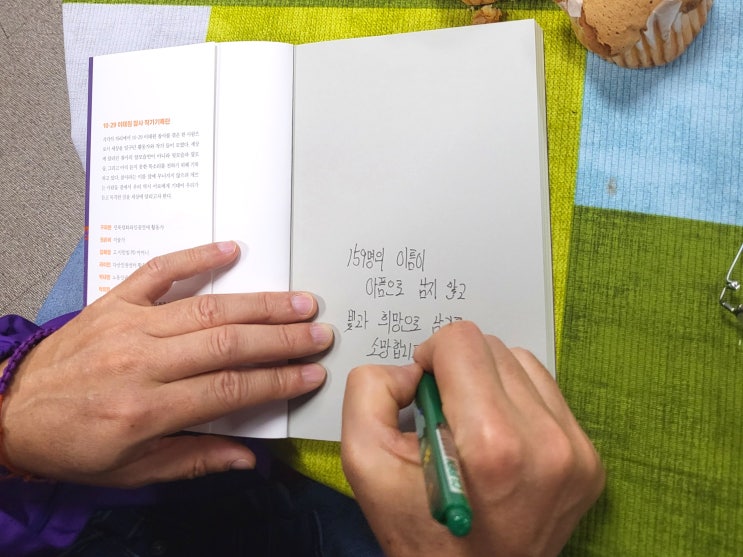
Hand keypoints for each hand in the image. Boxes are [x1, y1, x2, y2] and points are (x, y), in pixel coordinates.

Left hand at [1, 242, 331, 486]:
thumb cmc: (71, 445)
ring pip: (207, 308)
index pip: (229, 390)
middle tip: (319, 333)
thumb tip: (248, 458)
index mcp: (145, 410)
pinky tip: (232, 249)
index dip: (277, 382)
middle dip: (281, 339)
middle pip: (226, 343)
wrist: (9, 411)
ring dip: (258, 304)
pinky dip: (197, 257)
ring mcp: (128, 325)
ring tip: (298, 302)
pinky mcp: (114, 302)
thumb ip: (193, 460)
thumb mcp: (131, 470)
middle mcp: (140, 363)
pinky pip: (159, 271)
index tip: (310, 374)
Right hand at [341, 321, 603, 556]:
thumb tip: (412, 367)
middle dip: (459, 370)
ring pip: (523, 363)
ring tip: (474, 428)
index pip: (462, 341)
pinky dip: (518, 402)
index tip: (423, 392)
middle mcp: (546, 441)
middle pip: (493, 347)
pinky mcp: (591, 460)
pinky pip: (548, 393)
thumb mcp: (365, 462)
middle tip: (445, 417)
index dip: (430, 357)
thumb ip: (370, 391)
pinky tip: (501, 438)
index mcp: (491, 444)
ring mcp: (577, 452)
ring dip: (490, 382)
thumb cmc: (420, 533)